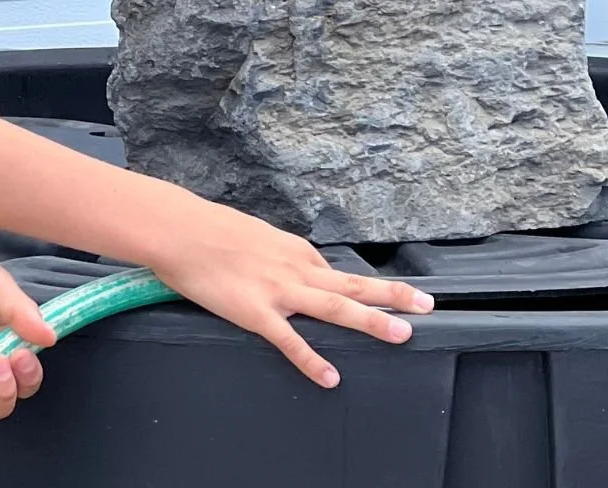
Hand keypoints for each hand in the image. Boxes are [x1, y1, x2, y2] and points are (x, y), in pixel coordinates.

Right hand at [147, 200, 433, 388]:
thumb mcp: (252, 234)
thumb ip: (272, 253)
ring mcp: (279, 290)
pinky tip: (330, 377)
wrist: (180, 230)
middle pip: (353, 284)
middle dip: (393, 295)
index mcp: (294, 249)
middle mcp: (296, 267)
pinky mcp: (257, 312)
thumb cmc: (209, 230)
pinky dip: (312, 360)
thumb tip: (275, 265)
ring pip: (336, 306)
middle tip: (427, 304)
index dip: (357, 289)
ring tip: (403, 332)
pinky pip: (290, 341)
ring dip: (372, 320)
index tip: (383, 297)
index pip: (332, 272)